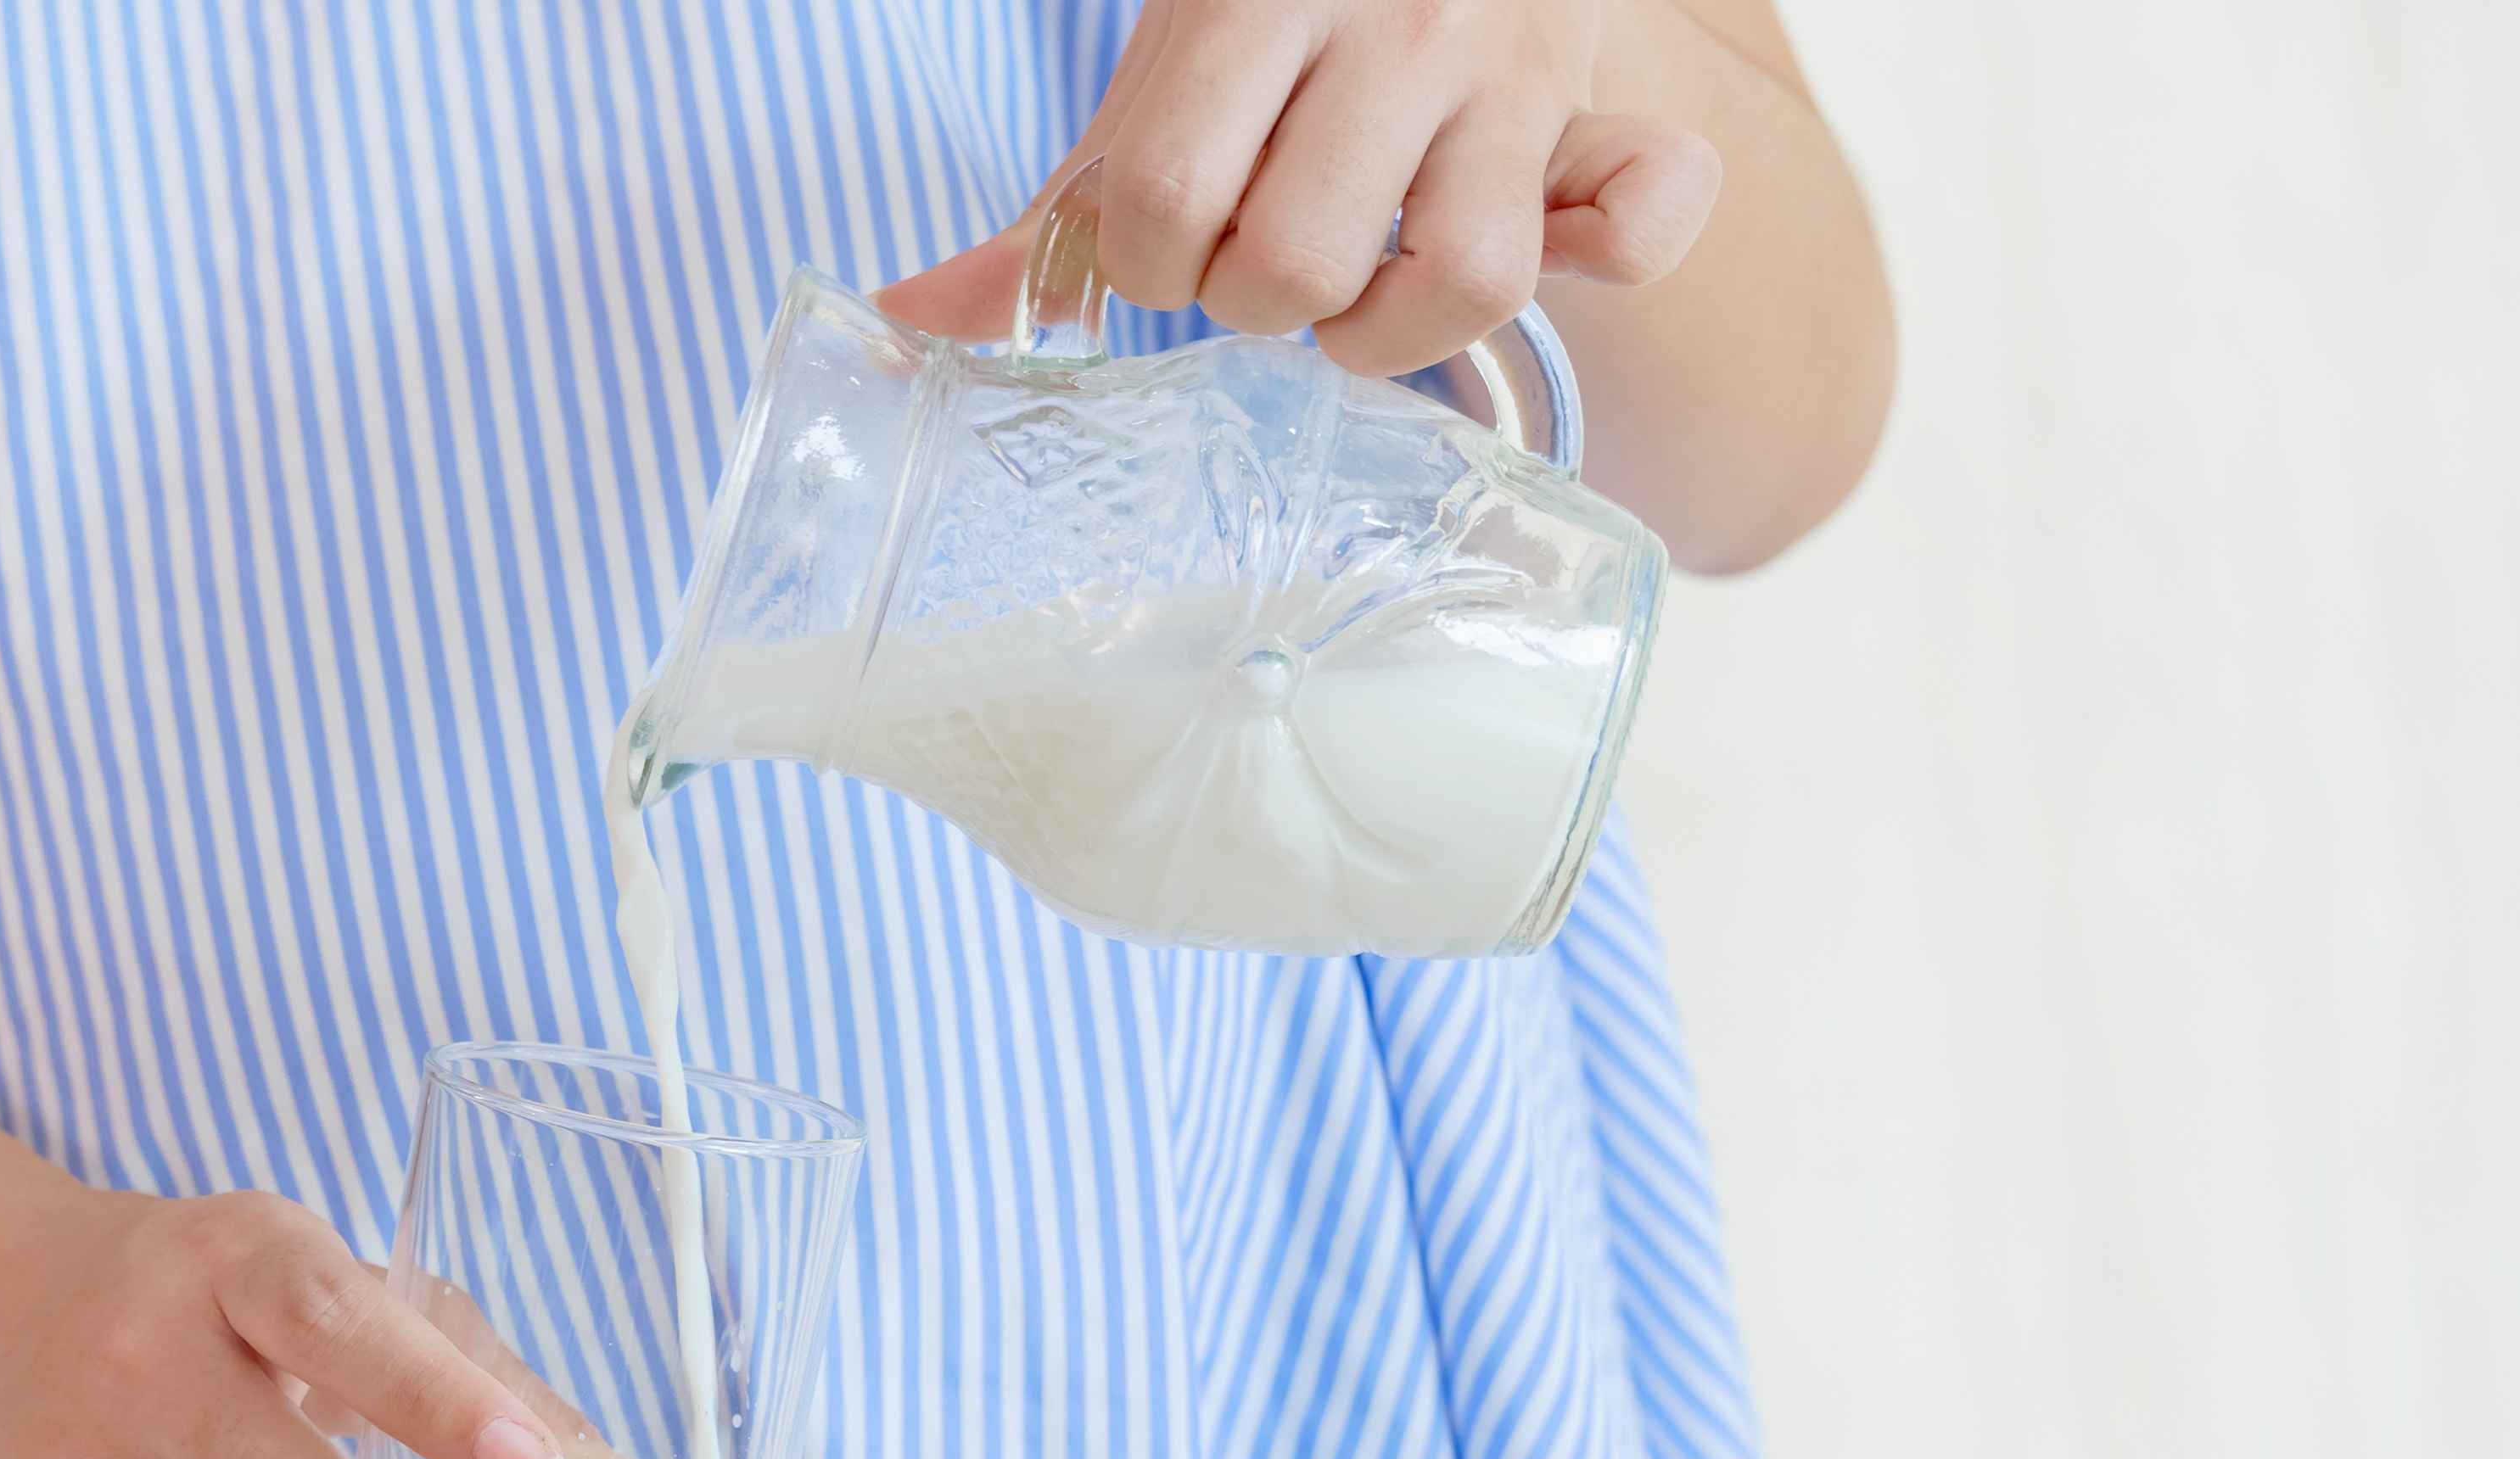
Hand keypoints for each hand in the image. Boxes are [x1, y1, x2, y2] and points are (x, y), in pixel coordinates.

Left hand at [880, 0, 1721, 377]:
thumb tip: (906, 322)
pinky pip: (1651, 220)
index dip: (1157, 265)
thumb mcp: (1165, 77)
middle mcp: (1397, 24)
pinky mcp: (1598, 108)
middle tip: (1267, 262)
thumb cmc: (1281, 13)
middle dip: (1258, 305)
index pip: (1169, 210)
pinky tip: (1538, 253)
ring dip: (1397, 329)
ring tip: (1364, 289)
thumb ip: (1056, 211)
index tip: (1178, 240)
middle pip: (1299, 268)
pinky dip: (1607, 263)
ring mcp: (1512, 71)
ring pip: (1465, 281)